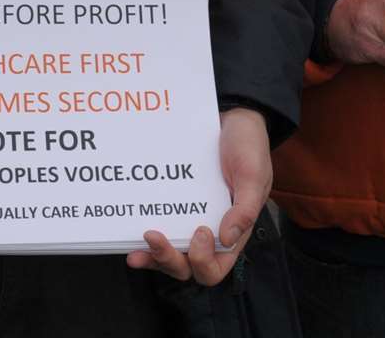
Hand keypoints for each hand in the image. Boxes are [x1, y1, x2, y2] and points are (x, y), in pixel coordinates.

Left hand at [127, 106, 267, 284]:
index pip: (216, 267)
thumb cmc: (248, 147)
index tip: (200, 230)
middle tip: (154, 236)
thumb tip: (227, 239)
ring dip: (152, 257)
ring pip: (169, 254)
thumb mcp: (253, 175)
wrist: (232, 117)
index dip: (204, 261)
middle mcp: (209, 232)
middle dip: (169, 260)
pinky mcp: (173, 204)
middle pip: (187, 267)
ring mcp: (188, 219)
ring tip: (136, 251)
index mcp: (233, 231)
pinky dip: (144, 238)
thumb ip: (245, 209)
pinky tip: (130, 233)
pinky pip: (159, 227)